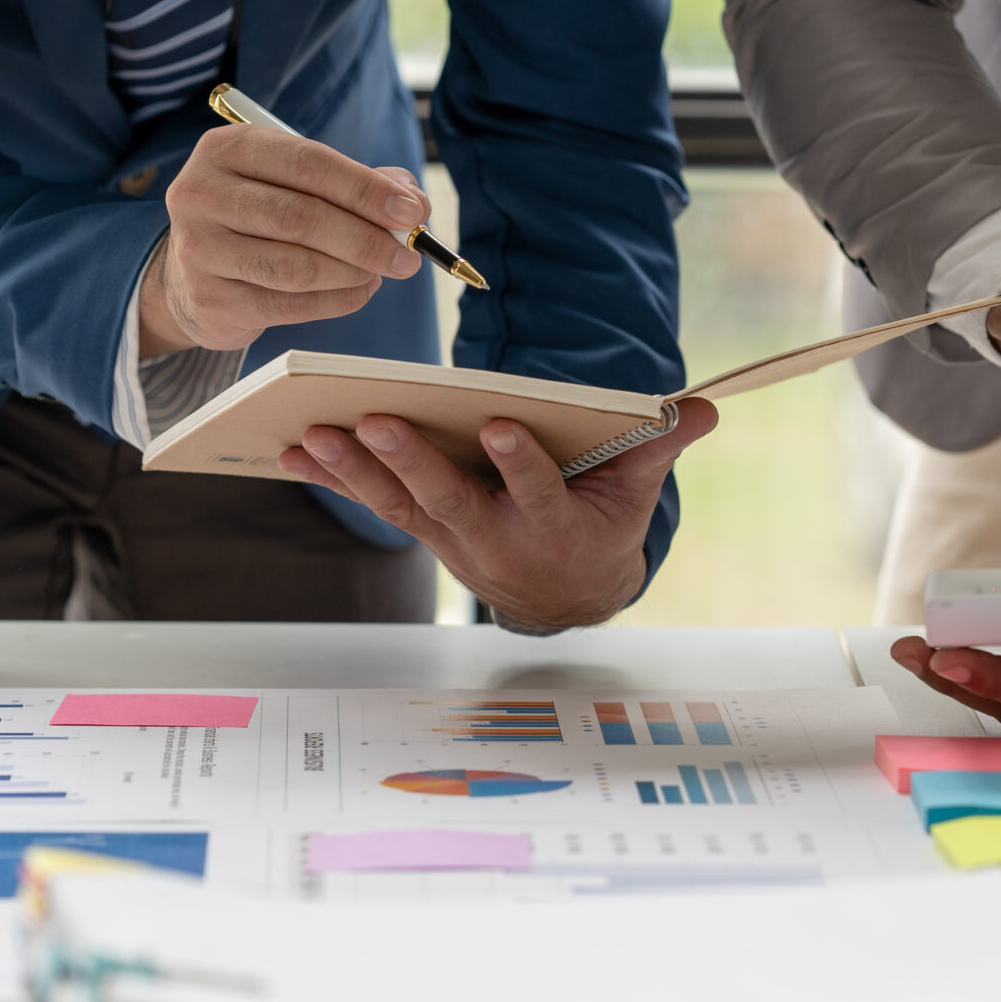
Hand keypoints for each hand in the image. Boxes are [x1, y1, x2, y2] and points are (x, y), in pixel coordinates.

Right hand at [140, 127, 432, 356]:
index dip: (365, 189)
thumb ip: (354, 185)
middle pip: (300, 217)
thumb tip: (412, 201)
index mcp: (228, 148)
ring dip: (352, 272)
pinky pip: (288, 304)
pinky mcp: (209, 298)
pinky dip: (336, 301)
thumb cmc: (257, 218)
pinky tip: (359, 292)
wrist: (192, 276)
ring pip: (295, 266)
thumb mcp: (295, 184)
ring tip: (381, 272)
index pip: (307, 163)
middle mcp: (202, 192)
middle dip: (366, 238)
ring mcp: (199, 248)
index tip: (412, 211)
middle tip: (408, 254)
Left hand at [276, 399, 720, 631]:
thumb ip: (660, 445)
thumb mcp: (637, 493)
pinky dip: (337, 480)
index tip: (501, 426)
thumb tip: (704, 406)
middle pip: (450, 501)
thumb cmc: (600, 525)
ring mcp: (454, 538)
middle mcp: (496, 539)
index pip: (537, 494)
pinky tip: (296, 453)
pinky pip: (377, 504)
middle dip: (411, 463)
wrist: (568, 595)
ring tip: (314, 434)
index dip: (521, 464)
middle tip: (375, 422)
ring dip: (355, 471)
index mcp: (553, 527)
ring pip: (401, 505)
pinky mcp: (426, 530)